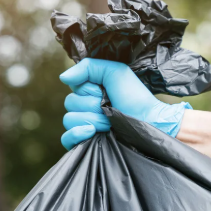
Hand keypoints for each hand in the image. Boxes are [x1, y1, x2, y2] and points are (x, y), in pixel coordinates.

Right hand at [59, 58, 190, 149]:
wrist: (148, 122)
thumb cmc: (135, 97)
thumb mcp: (115, 72)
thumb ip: (88, 67)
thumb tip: (62, 78)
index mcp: (89, 92)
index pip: (73, 88)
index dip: (88, 90)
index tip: (104, 92)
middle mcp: (84, 108)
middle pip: (69, 104)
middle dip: (93, 105)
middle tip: (111, 108)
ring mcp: (83, 127)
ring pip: (69, 120)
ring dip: (93, 119)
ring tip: (110, 122)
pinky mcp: (85, 143)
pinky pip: (66, 139)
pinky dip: (76, 134)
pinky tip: (91, 131)